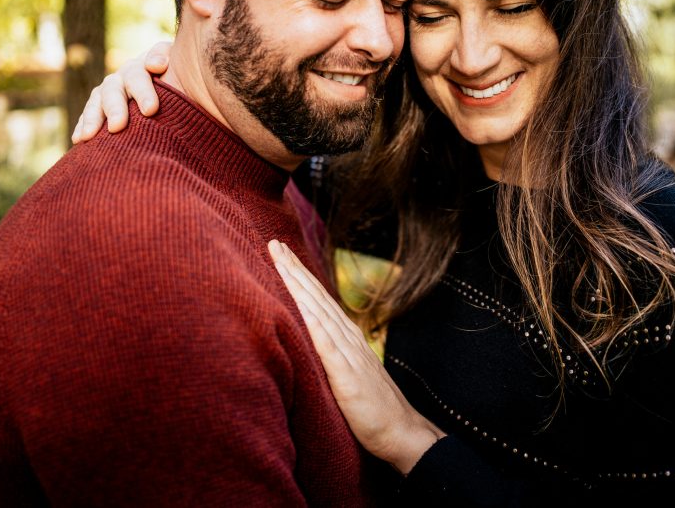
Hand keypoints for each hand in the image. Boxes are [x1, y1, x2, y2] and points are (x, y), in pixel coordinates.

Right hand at [71, 41, 172, 143]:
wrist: (173, 86)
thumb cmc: (181, 81)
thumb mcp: (180, 67)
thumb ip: (168, 59)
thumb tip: (156, 65)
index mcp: (142, 67)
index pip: (140, 75)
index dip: (144, 91)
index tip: (151, 110)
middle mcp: (122, 77)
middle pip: (114, 89)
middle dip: (115, 108)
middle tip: (118, 127)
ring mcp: (108, 92)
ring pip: (97, 102)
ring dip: (92, 118)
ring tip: (89, 136)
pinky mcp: (99, 108)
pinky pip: (87, 116)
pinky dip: (82, 126)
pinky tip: (79, 140)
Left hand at [268, 240, 444, 474]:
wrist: (400, 432)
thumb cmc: (372, 410)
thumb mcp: (346, 376)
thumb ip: (331, 357)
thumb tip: (308, 344)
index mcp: (346, 339)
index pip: (318, 301)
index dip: (299, 276)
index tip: (280, 253)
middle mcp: (348, 339)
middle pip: (316, 297)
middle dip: (294, 269)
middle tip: (273, 242)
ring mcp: (348, 354)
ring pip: (319, 311)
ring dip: (299, 285)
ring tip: (281, 261)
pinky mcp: (347, 375)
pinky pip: (327, 344)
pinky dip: (314, 322)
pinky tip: (301, 305)